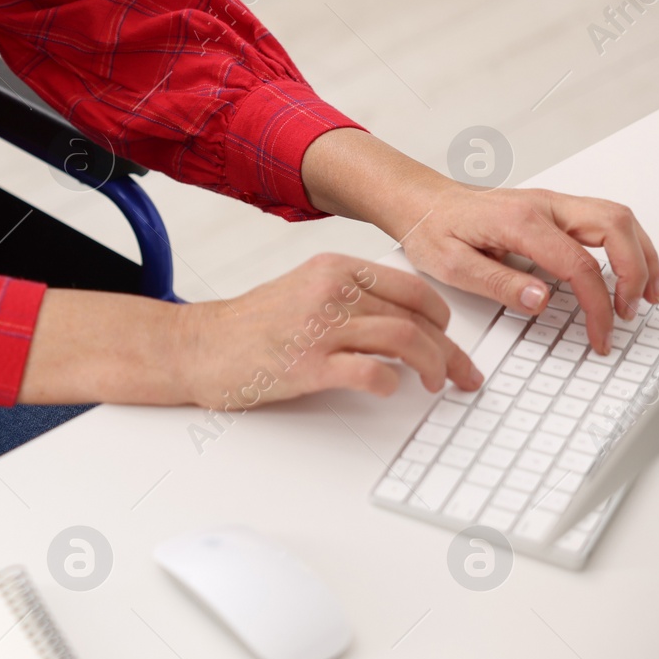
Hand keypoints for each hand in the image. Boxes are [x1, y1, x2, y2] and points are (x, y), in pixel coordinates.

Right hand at [173, 254, 480, 407]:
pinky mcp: (307, 365)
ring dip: (433, 366)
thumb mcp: (303, 290)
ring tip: (436, 385)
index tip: (450, 341)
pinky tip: (390, 389)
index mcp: (334, 269)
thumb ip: (349, 297)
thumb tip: (400, 323)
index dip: (443, 319)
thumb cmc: (247, 326)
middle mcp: (331, 292)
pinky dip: (390, 383)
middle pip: (416, 317)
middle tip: (462, 374)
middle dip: (450, 350)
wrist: (196, 346)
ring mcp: (319, 328)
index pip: (412, 289)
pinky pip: (370, 371)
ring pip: (405, 339)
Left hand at [301, 128, 658, 352]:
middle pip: (615, 228)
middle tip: (626, 313)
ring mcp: (553, 204)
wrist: (421, 203)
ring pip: (618, 218)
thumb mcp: (450, 265)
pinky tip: (630, 268)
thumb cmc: (431, 229)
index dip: (598, 303)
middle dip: (635, 273)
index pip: (579, 264)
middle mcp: (544, 206)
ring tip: (644, 295)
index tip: (600, 332)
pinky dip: (627, 244)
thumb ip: (497, 283)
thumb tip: (540, 301)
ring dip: (641, 255)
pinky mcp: (554, 210)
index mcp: (520, 222)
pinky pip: (606, 220)